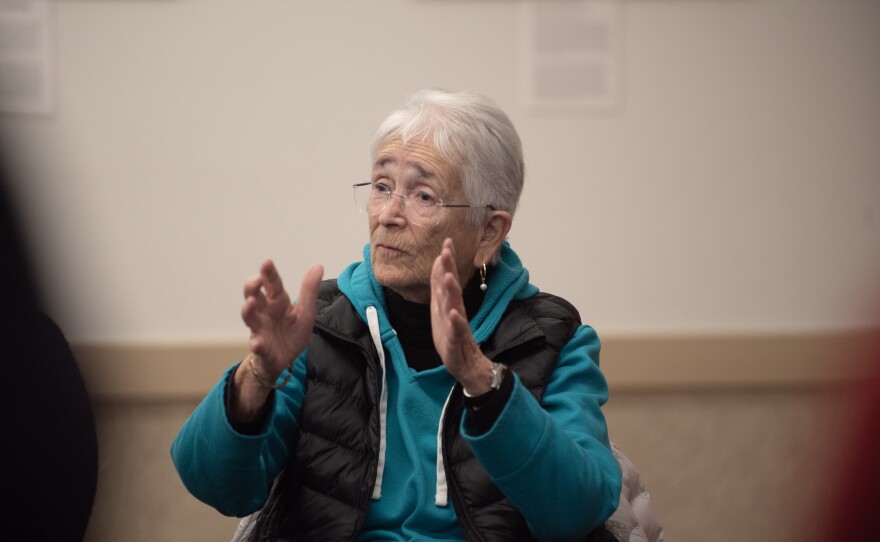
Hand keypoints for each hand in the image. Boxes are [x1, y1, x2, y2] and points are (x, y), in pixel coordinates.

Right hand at [241, 260, 323, 381]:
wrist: (286, 360)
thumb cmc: (292, 333)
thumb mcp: (305, 311)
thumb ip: (309, 290)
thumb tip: (318, 265)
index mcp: (277, 302)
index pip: (272, 284)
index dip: (269, 273)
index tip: (267, 262)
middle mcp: (265, 313)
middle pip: (253, 295)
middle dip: (252, 287)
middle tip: (257, 280)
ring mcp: (260, 329)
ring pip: (249, 317)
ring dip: (248, 310)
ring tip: (251, 303)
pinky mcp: (261, 348)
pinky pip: (256, 345)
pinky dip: (256, 344)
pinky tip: (258, 343)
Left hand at [430, 239, 492, 394]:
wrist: (464, 364)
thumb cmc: (452, 335)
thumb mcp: (442, 308)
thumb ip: (440, 286)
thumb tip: (440, 263)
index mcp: (448, 302)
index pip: (447, 277)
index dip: (447, 260)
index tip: (447, 240)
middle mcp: (454, 310)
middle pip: (451, 287)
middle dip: (449, 268)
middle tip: (447, 250)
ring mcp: (456, 325)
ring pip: (454, 306)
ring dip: (451, 291)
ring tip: (449, 277)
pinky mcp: (456, 341)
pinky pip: (457, 330)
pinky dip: (456, 322)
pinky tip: (454, 314)